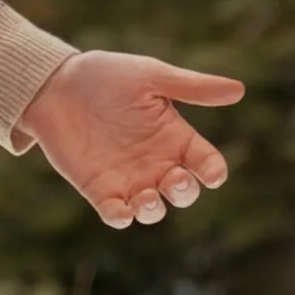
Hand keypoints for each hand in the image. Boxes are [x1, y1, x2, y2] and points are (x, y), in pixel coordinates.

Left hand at [18, 49, 244, 228]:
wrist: (55, 86)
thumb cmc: (105, 75)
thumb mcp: (150, 77)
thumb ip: (191, 88)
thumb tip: (239, 90)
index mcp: (174, 135)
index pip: (205, 161)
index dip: (213, 171)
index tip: (212, 173)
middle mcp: (156, 161)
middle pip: (183, 191)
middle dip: (185, 193)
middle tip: (174, 179)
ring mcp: (128, 178)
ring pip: (153, 209)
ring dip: (155, 210)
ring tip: (146, 198)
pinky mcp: (99, 190)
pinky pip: (116, 215)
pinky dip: (121, 218)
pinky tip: (121, 210)